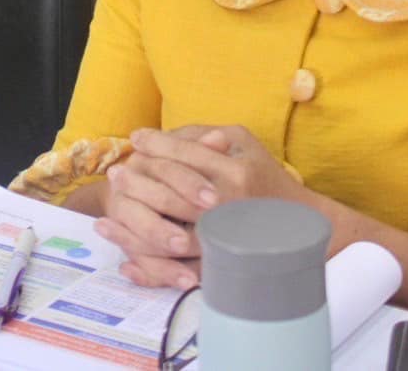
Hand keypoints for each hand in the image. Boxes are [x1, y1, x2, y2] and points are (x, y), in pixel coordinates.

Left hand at [96, 125, 304, 287]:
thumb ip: (205, 136)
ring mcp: (224, 241)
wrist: (302, 225)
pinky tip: (126, 264)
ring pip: (169, 238)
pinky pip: (179, 273)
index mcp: (234, 173)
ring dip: (132, 230)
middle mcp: (228, 207)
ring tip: (105, 221)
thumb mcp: (243, 144)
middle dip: (138, 182)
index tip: (136, 138)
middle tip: (115, 174)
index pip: (185, 155)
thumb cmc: (267, 177)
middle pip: (171, 194)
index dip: (157, 144)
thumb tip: (164, 135)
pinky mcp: (220, 267)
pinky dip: (150, 271)